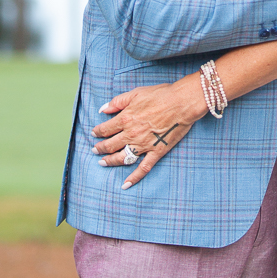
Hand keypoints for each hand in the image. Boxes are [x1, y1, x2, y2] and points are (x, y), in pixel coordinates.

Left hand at [91, 73, 205, 188]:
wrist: (182, 103)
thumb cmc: (161, 95)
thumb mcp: (136, 93)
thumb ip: (117, 101)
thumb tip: (102, 109)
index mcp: (126, 118)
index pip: (105, 129)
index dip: (97, 132)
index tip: (94, 134)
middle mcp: (131, 134)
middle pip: (110, 145)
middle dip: (100, 148)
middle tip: (95, 150)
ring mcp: (144, 145)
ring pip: (122, 158)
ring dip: (110, 161)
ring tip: (103, 163)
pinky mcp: (156, 152)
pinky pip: (143, 168)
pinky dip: (134, 178)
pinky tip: (125, 184)